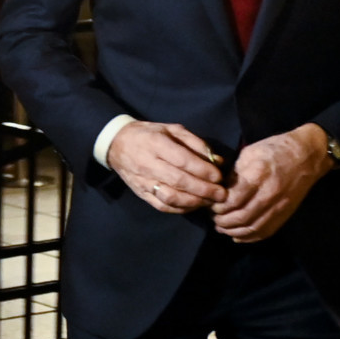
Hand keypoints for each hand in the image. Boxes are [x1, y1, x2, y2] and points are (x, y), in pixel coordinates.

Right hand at [106, 120, 226, 213]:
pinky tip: (194, 205)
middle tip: (222, 194)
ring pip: (171, 197)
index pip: (183, 161)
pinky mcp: (142, 194)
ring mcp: (144, 182)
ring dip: (194, 202)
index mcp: (156, 144)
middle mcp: (148, 164)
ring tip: (210, 201)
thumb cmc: (150, 134)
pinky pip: (163, 206)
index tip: (219, 176)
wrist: (117, 145)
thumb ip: (195, 143)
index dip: (203, 171)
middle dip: (204, 190)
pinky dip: (181, 209)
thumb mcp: (172, 129)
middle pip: (179, 181)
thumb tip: (217, 161)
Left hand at [211, 124, 330, 242]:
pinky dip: (249, 237)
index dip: (219, 206)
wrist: (307, 156)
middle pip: (241, 217)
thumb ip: (234, 173)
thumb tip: (220, 191)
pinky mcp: (285, 214)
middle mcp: (270, 194)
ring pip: (252, 228)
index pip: (233, 200)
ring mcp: (279, 207)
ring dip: (233, 231)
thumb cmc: (275, 149)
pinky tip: (237, 235)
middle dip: (223, 221)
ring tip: (222, 227)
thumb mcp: (250, 152)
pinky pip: (265, 232)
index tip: (211, 205)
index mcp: (259, 176)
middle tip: (214, 218)